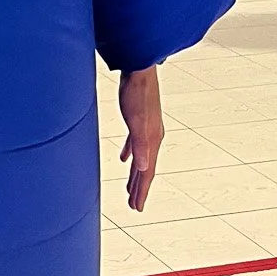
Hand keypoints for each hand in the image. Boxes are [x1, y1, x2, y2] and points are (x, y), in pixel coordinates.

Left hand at [118, 66, 163, 212]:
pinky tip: (124, 158)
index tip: (136, 208)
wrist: (139, 67)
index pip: (147, 172)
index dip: (141, 191)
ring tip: (130, 187)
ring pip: (141, 158)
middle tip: (133, 204)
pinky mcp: (139, 119)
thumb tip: (142, 168)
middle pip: (145, 168)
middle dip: (139, 187)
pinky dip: (130, 154)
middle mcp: (152, 137)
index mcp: (152, 140)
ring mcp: (146, 128)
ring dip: (135, 174)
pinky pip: (135, 144)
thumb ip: (139, 144)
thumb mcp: (136, 120)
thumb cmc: (135, 92)